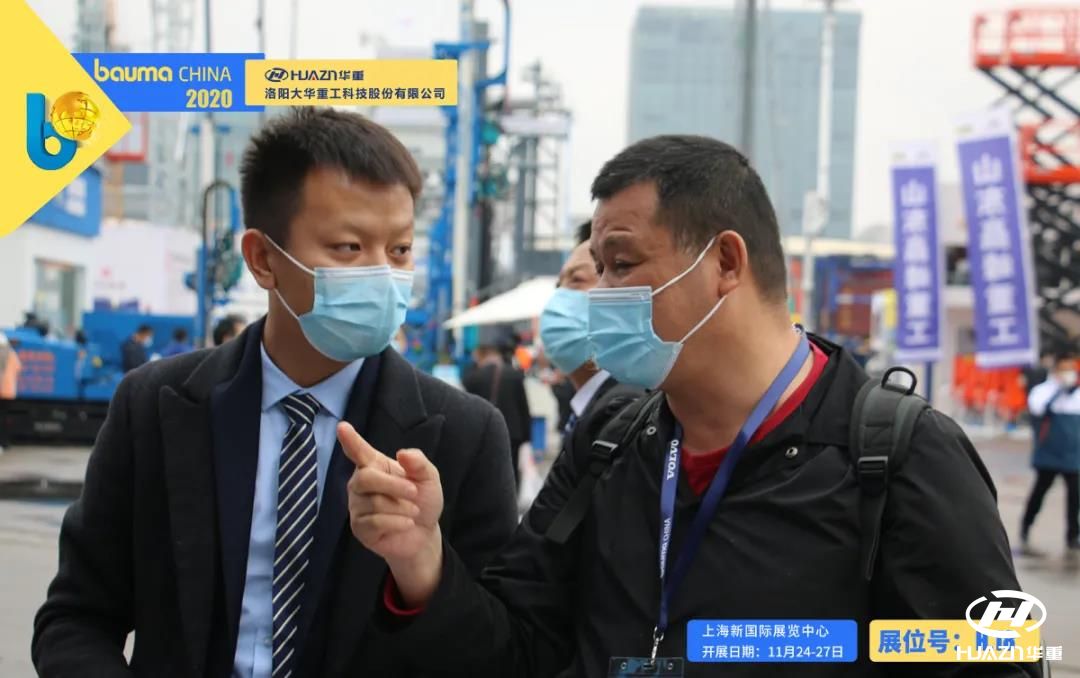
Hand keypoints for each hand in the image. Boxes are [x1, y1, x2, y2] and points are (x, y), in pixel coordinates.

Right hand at [339, 422, 443, 605]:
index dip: (350, 440)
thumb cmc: (423, 500)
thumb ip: (419, 463)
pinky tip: (406, 524)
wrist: (425, 534)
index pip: (359, 451)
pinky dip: (397, 522)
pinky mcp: (359, 527)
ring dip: (401, 508)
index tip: (342, 427)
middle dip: (394, 485)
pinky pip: (375, 522)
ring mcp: (357, 506)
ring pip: (374, 502)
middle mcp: (361, 483)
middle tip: (414, 492)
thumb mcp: (429, 478)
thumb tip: (402, 453)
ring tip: (412, 512)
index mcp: (376, 465)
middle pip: (366, 477)